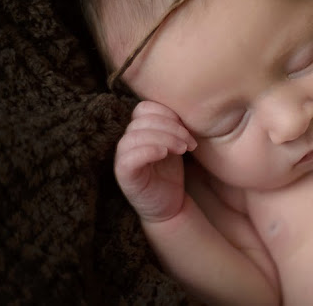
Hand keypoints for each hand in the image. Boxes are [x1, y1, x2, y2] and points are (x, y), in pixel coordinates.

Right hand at [115, 101, 197, 221]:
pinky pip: (128, 157)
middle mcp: (128, 141)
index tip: (187, 129)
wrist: (171, 205)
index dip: (168, 113)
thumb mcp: (175, 144)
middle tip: (189, 143)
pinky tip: (164, 154)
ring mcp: (123, 157)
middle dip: (171, 127)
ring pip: (135, 135)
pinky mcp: (124, 175)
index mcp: (139, 130)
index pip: (145, 107)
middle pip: (142, 119)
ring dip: (164, 138)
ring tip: (182, 149)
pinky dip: (148, 150)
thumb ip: (173, 126)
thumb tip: (185, 109)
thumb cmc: (171, 172)